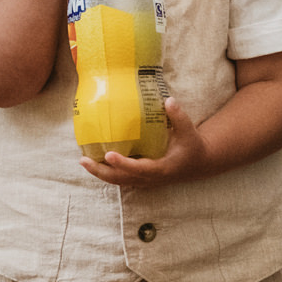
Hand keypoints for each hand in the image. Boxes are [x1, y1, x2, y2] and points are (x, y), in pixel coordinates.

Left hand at [79, 98, 210, 187]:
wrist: (198, 164)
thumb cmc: (192, 146)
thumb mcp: (189, 131)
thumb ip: (179, 117)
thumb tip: (168, 100)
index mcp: (162, 168)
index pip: (140, 168)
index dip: (124, 164)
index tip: (109, 155)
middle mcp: (151, 178)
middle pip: (122, 179)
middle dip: (102, 171)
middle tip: (83, 160)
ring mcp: (145, 181)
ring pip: (119, 181)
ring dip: (100, 173)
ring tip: (83, 161)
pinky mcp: (141, 179)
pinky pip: (121, 178)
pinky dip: (107, 173)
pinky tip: (94, 162)